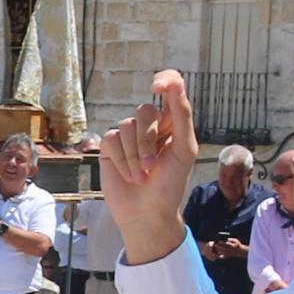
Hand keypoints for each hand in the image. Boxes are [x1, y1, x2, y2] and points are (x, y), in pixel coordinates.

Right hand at [95, 73, 198, 265]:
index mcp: (172, 122)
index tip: (156, 86)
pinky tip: (128, 175)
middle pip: (144, 112)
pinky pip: (111, 139)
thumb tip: (175, 81)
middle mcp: (149, 124)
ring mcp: (128, 135)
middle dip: (147, 142)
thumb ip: (181, 114)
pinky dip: (121, 160)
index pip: (170, 87)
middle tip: (152, 166)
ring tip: (142, 176)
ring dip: (135, 157)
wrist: (147, 213)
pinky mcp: (109, 146)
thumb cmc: (171, 184)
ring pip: (126, 127)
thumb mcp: (184, 149)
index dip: (164, 81)